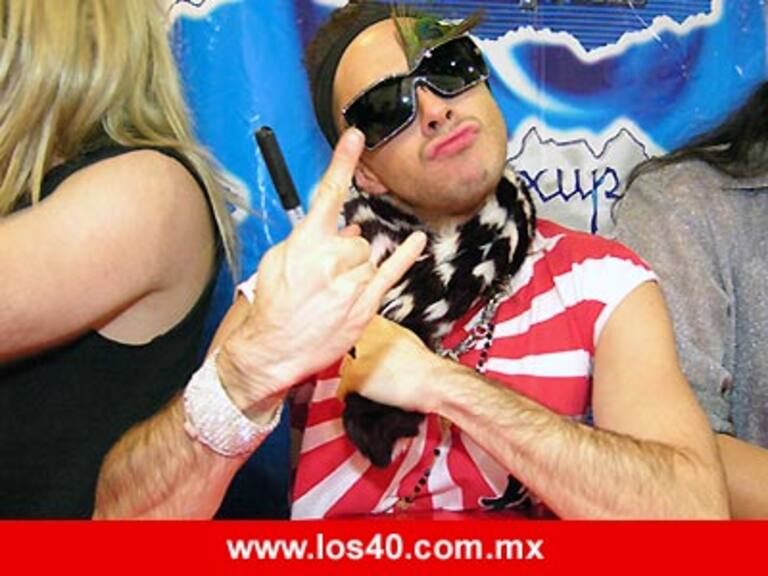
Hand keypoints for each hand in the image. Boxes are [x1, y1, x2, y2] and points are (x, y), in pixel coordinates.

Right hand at [220, 130, 426, 414]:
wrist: (274, 349)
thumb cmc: (273, 305)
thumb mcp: (278, 263)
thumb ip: (310, 240)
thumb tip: (343, 227)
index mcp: (305, 244)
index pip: (327, 196)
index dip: (341, 163)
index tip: (354, 137)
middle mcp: (330, 260)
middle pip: (357, 239)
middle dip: (345, 253)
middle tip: (325, 276)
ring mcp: (351, 284)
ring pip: (368, 259)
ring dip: (355, 270)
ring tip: (333, 293)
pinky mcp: (365, 305)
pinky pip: (392, 273)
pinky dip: (405, 257)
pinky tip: (416, 241)